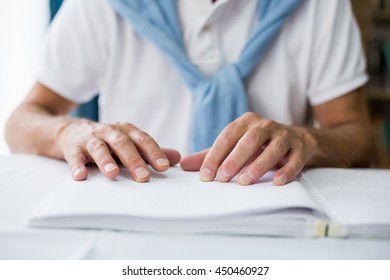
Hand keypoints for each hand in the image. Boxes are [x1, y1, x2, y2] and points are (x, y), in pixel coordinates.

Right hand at [59, 120, 180, 181]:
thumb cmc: (107, 141)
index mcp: (126, 131)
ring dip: (106, 160)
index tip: (163, 167)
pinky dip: (77, 165)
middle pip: (123, 143)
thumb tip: (177, 158)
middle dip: (133, 160)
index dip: (154, 152)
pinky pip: (75, 156)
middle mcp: (109, 132)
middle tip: (143, 177)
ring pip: (99, 147)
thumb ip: (150, 151)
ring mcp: (91, 138)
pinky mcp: (73, 147)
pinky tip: (80, 176)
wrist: (71, 131)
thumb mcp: (129, 143)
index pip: (143, 140)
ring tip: (113, 174)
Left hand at [181, 112, 313, 185]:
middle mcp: (265, 125)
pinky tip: (277, 183)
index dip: (215, 156)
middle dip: (234, 160)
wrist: (296, 140)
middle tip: (222, 179)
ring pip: (273, 148)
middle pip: (249, 140)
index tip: (205, 175)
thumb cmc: (258, 145)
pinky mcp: (300, 148)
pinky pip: (295, 159)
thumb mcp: (234, 146)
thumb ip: (211, 155)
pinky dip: (287, 171)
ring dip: (258, 165)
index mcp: (246, 122)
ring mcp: (285, 136)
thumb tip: (183, 164)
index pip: (227, 136)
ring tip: (245, 181)